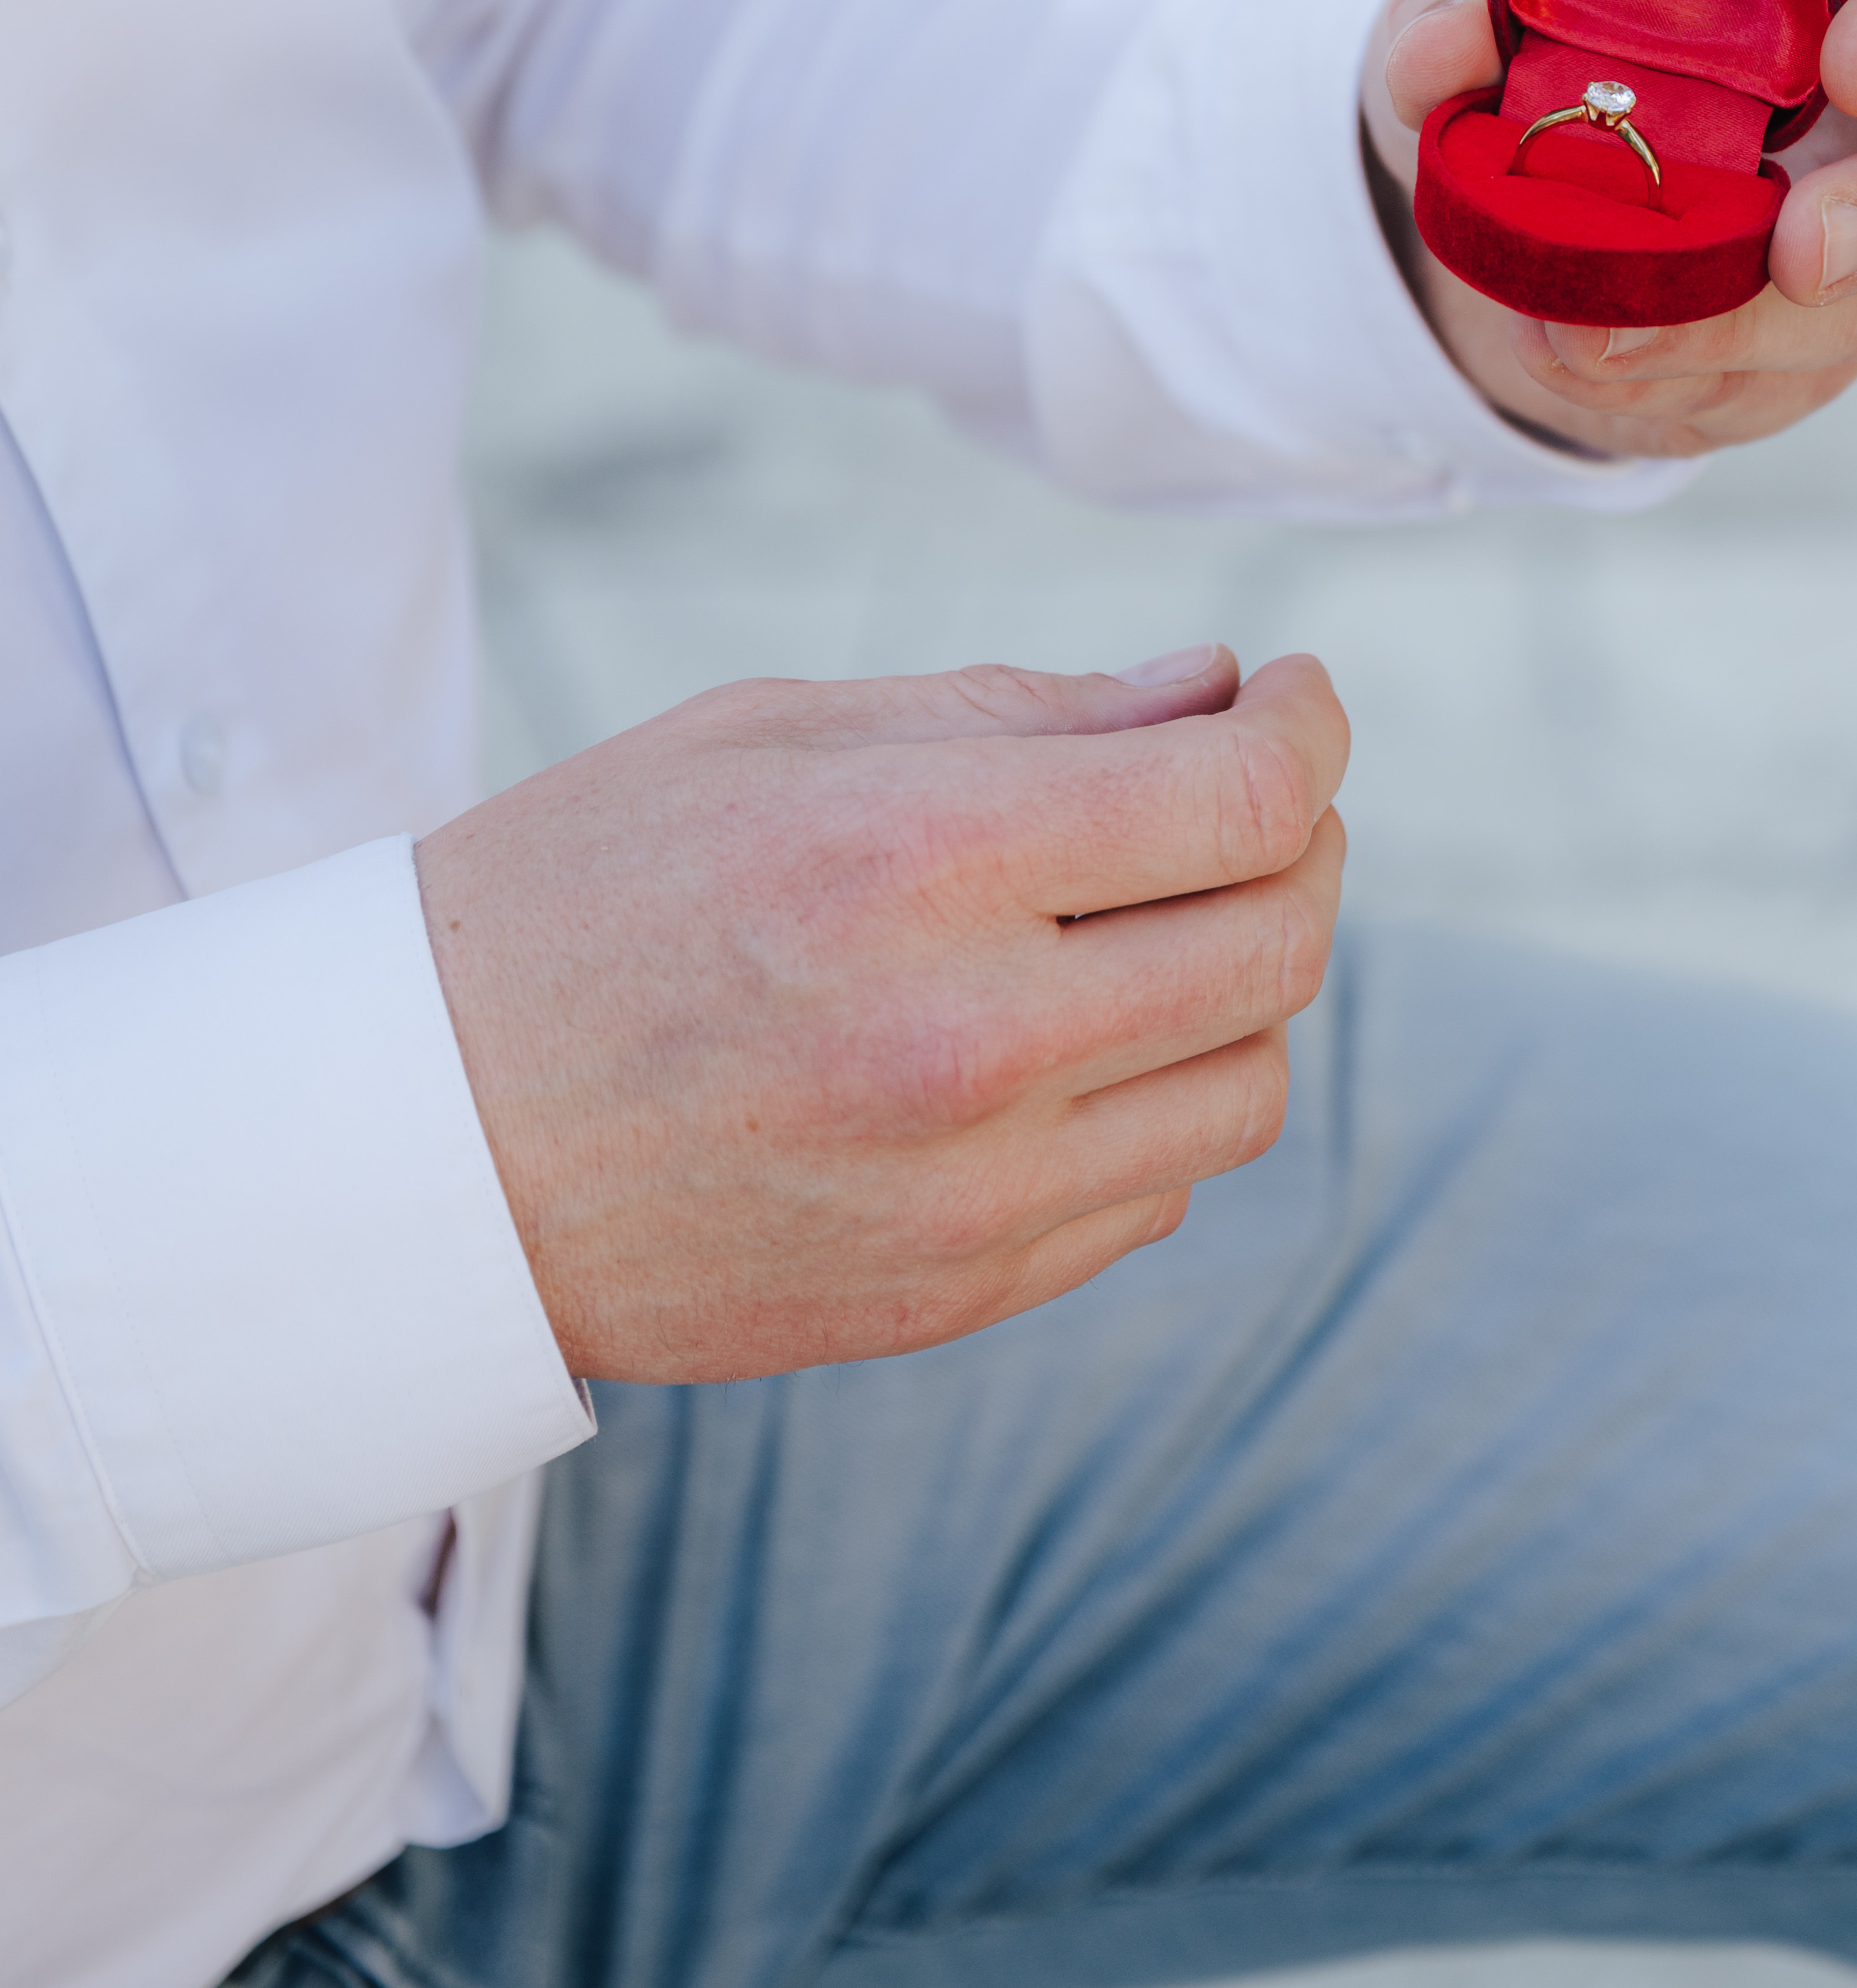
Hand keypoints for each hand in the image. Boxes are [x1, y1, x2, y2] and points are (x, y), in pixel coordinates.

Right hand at [416, 647, 1344, 1384]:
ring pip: (1246, 1082)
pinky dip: (1158, 1098)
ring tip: (1164, 916)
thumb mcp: (777, 736)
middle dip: (1301, 839)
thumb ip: (1023, 713)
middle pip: (1278, 941)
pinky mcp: (955, 1294)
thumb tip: (1217, 693)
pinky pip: (1156, 1192)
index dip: (1306, 728)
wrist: (420, 1143)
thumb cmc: (585, 894)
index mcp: (914, 865)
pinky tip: (1074, 1038)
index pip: (1238, 799)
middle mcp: (967, 1044)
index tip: (1293, 694)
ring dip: (1247, 981)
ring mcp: (971, 1195)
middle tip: (1250, 789)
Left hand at [1361, 0, 1856, 460]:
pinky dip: (1674, 381)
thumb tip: (1442, 55)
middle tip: (1800, 252)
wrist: (1522, 150)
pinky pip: (1781, 384)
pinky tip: (1578, 353)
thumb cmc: (1556, 12)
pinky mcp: (1820, 333)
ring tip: (1587, 329)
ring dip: (1734, 332)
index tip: (1847, 65)